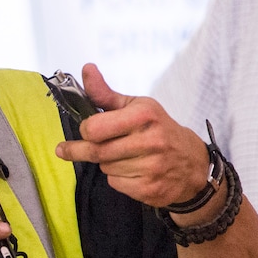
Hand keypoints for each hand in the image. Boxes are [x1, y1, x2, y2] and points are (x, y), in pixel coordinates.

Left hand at [55, 63, 212, 208]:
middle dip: (79, 151)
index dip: (85, 130)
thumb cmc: (158, 129)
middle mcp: (150, 141)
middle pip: (96, 152)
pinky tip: (131, 171)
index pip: (94, 129)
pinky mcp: (150, 189)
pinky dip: (117, 179)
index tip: (85, 130)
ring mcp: (152, 167)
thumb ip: (105, 93)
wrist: (191, 162)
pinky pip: (116, 184)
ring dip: (104, 163)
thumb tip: (86, 69)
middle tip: (66, 150)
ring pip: (105, 169)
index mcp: (143, 116)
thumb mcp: (136, 106)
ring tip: (121, 156)